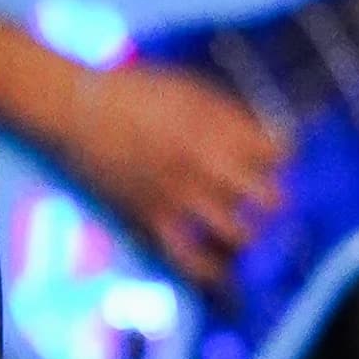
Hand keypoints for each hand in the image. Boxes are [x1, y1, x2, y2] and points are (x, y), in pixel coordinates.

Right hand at [49, 58, 288, 284]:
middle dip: (273, 201)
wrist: (76, 109)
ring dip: (248, 235)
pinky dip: (212, 272)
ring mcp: (179, 195)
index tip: (275, 160)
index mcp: (216, 125)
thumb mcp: (187, 86)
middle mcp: (204, 163)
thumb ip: (227, 113)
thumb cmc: (132, 90)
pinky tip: (219, 269)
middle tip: (264, 200)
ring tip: (244, 231)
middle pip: (269, 199)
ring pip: (239, 235)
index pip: (278, 152)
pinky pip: (193, 261)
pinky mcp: (152, 220)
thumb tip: (263, 135)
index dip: (282, 157)